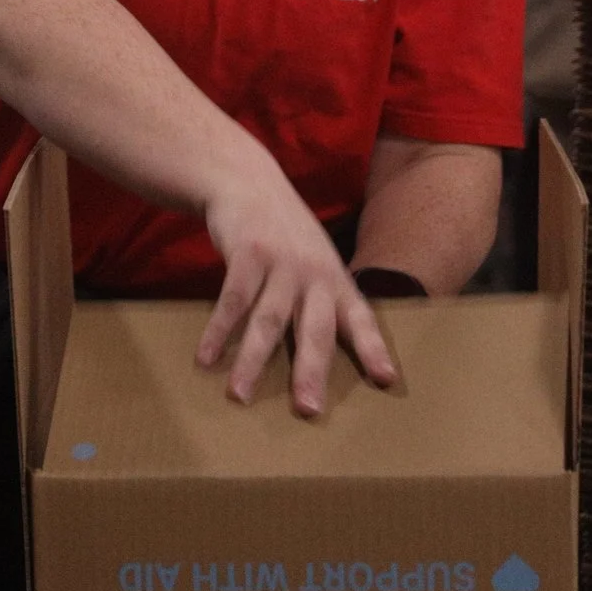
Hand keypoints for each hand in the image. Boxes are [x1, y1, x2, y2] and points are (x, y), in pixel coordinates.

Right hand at [197, 170, 397, 417]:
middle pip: (315, 327)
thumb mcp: (315, 260)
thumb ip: (322, 300)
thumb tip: (322, 356)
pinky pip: (232, 299)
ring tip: (239, 396)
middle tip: (308, 409)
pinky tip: (205, 358)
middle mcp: (313, 272)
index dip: (373, 348)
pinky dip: (218, 331)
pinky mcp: (247, 252)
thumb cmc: (286, 233)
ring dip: (252, 360)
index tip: (385, 379)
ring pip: (268, 319)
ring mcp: (280, 261)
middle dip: (311, 370)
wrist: (249, 181)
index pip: (361, 317)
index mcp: (335, 279)